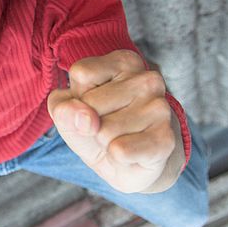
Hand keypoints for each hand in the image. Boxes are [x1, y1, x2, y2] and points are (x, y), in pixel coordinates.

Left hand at [46, 49, 181, 192]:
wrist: (132, 164)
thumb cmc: (98, 129)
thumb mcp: (69, 114)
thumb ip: (63, 110)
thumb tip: (83, 117)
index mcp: (125, 62)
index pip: (80, 73)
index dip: (77, 97)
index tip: (94, 104)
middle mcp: (148, 79)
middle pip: (90, 103)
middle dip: (89, 123)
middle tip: (107, 127)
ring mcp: (159, 108)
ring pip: (103, 131)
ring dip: (104, 142)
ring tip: (120, 139)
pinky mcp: (165, 139)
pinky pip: (121, 151)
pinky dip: (116, 158)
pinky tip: (130, 154)